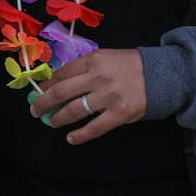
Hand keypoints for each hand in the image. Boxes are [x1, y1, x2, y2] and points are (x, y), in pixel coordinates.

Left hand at [28, 48, 144, 144]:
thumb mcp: (105, 57)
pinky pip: (93, 128)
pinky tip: (71, 138)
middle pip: (61, 93)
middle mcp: (97, 77)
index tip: (37, 92)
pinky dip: (79, 135)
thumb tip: (58, 81)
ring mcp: (108, 96)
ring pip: (73, 111)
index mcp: (93, 60)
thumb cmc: (129, 66)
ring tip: (51, 123)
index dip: (46, 86)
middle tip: (35, 111)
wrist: (160, 75)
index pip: (61, 74)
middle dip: (43, 103)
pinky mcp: (119, 114)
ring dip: (57, 119)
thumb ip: (84, 67)